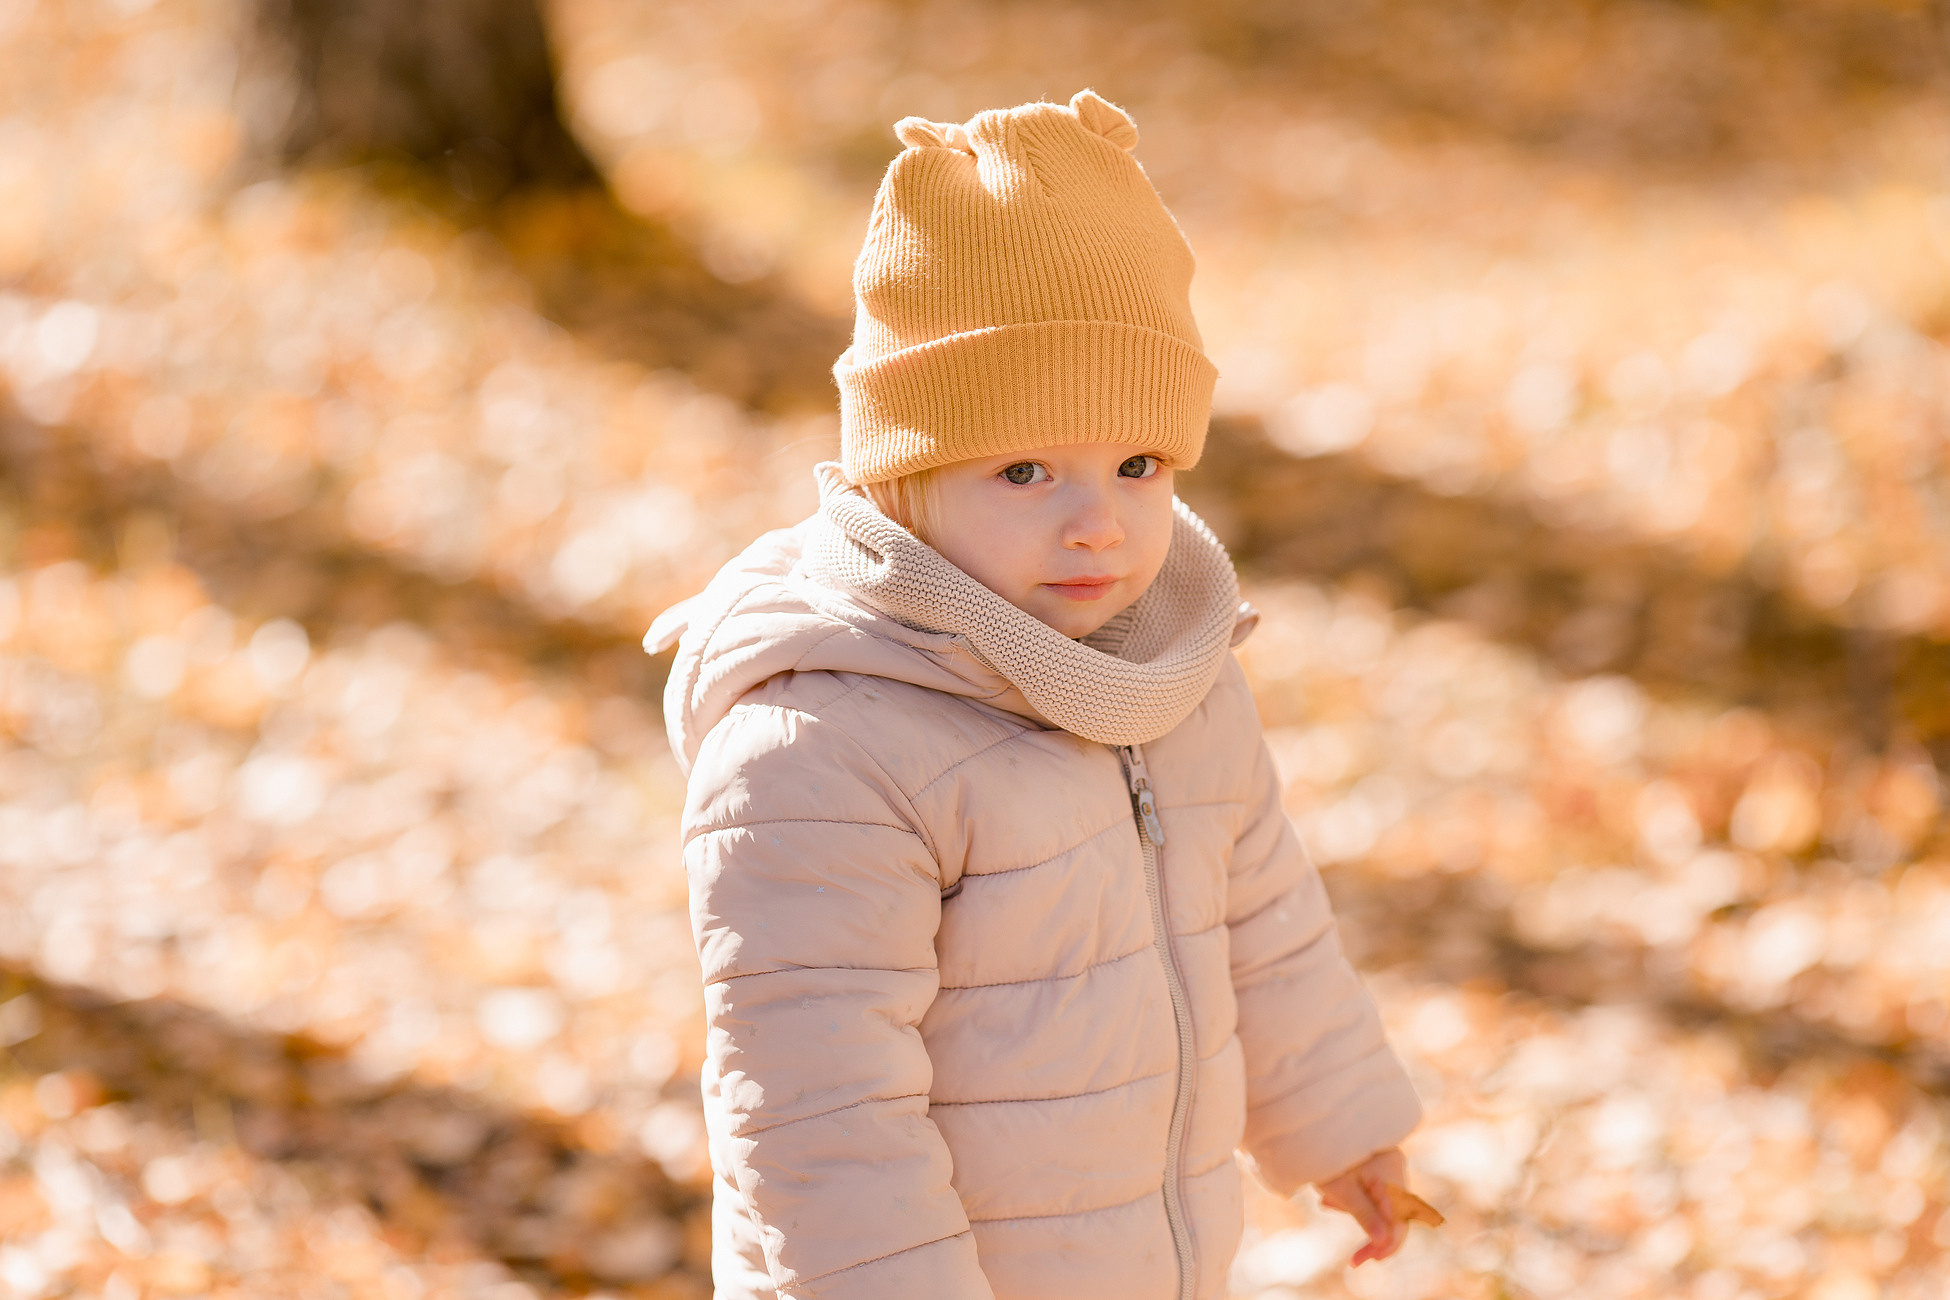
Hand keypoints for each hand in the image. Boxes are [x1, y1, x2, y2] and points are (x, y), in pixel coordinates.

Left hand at [1315, 1147, 1417, 1266]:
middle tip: (1354, 1258)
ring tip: (1326, 1202)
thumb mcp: (1342, 1190)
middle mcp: (1395, 1170)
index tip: (1363, 1260)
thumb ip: (1365, 1216)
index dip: (1387, 1245)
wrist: (1310, 1124)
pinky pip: (1371, 1193)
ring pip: (1381, 1204)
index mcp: (1392, 1174)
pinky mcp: (1373, 1166)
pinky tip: (1329, 1197)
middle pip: (1393, 1214)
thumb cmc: (1326, 1154)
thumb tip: (1382, 1242)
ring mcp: (1386, 1167)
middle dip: (1371, 1233)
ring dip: (1357, 1213)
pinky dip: (1353, 1201)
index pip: (1400, 1220)